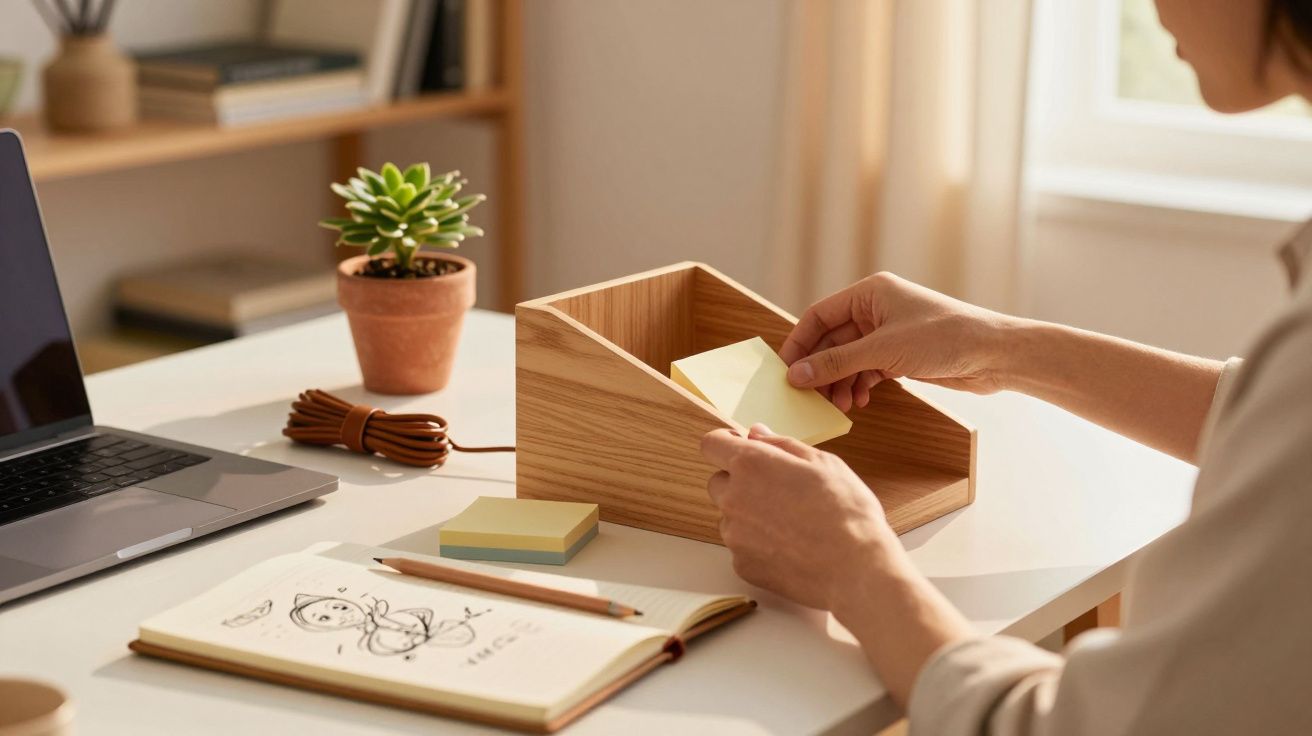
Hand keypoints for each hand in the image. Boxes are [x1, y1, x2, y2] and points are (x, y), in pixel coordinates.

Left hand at [700, 423, 897, 610]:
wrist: (856, 568)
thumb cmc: (846, 511)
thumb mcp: (823, 462)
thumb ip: (781, 444)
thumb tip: (755, 433)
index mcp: (751, 464)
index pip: (711, 444)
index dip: (726, 443)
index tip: (742, 448)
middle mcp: (733, 498)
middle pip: (718, 482)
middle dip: (739, 481)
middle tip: (777, 490)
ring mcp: (734, 535)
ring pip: (730, 517)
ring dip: (749, 515)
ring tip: (791, 523)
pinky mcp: (742, 565)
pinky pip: (741, 547)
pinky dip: (758, 545)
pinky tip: (791, 547)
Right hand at [780, 272, 1018, 410]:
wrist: (994, 355)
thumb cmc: (945, 337)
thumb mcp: (883, 350)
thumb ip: (837, 363)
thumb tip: (796, 375)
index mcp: (870, 293)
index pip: (819, 316)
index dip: (799, 343)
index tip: (784, 371)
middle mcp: (876, 310)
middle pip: (831, 341)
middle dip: (820, 369)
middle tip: (808, 396)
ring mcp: (888, 333)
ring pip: (848, 359)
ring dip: (839, 382)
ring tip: (838, 405)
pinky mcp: (900, 355)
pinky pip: (866, 370)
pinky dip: (859, 386)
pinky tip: (859, 401)